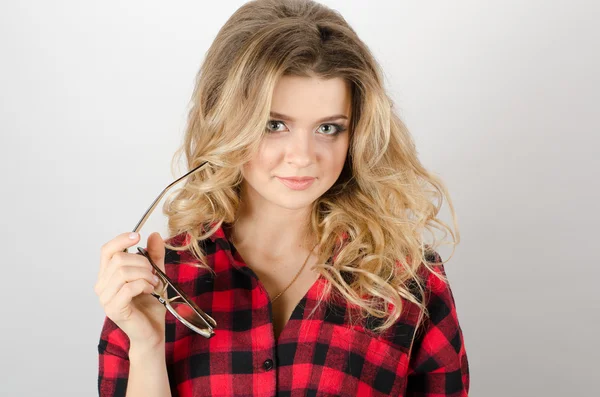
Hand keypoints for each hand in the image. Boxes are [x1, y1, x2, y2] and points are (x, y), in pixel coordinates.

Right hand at [95, 232, 166, 349]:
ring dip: (145, 274)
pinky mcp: (113, 309)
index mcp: (108, 275)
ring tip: (154, 283)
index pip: (107, 250)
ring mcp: (105, 298)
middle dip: (142, 262)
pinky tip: (151, 290)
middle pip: (118, 259)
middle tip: (154, 274)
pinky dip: (144, 285)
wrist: (152, 331)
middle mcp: (102, 286)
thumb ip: (154, 256)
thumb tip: (154, 235)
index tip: (138, 236)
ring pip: (123, 272)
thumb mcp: (155, 274)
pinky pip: (128, 287)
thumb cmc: (151, 305)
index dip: (121, 240)